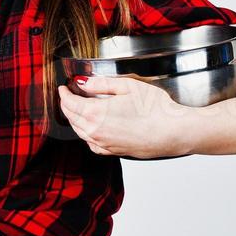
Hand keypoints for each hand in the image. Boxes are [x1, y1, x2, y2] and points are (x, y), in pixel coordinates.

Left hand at [56, 75, 194, 158]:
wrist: (172, 132)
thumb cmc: (155, 109)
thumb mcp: (127, 86)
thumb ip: (101, 84)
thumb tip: (84, 84)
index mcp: (95, 113)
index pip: (69, 103)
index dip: (64, 94)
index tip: (63, 88)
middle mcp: (95, 131)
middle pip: (72, 118)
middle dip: (66, 106)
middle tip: (68, 96)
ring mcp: (103, 144)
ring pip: (79, 131)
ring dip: (74, 119)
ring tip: (77, 109)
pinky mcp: (112, 151)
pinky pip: (91, 143)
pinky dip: (86, 134)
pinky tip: (91, 128)